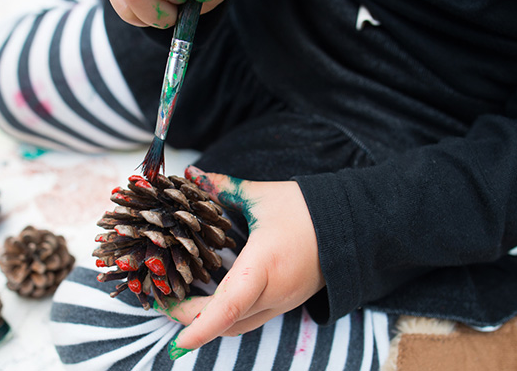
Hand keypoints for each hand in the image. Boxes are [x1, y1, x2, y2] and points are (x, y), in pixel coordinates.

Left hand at [159, 165, 324, 359]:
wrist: (353, 224)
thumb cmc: (307, 209)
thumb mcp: (260, 195)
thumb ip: (221, 187)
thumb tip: (190, 174)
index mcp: (263, 266)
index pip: (226, 309)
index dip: (198, 328)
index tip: (177, 342)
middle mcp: (273, 293)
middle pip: (225, 322)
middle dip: (190, 320)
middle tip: (162, 301)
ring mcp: (282, 303)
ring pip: (237, 325)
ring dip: (207, 320)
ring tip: (180, 301)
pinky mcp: (287, 303)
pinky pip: (250, 318)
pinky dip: (225, 315)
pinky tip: (208, 297)